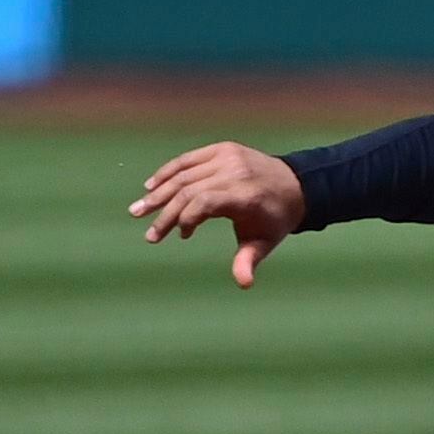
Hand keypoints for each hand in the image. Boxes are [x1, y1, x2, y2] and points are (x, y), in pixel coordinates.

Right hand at [131, 142, 306, 286]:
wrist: (296, 186)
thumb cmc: (275, 219)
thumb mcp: (265, 242)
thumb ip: (248, 261)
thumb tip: (244, 284)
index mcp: (245, 195)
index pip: (204, 202)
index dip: (185, 218)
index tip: (180, 236)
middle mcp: (234, 171)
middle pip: (188, 191)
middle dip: (165, 213)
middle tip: (148, 234)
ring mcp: (226, 156)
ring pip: (184, 174)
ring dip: (158, 193)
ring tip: (137, 210)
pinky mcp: (221, 148)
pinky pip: (188, 160)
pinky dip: (167, 173)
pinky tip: (151, 187)